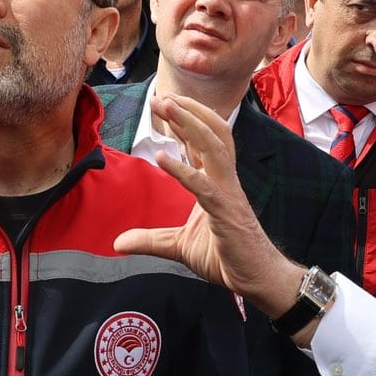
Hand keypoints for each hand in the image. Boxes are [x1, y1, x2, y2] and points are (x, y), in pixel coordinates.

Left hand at [113, 94, 302, 310]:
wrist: (257, 279)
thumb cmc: (227, 258)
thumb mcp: (179, 248)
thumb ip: (151, 241)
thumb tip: (118, 243)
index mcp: (217, 184)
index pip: (201, 144)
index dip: (184, 122)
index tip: (164, 104)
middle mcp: (225, 181)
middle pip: (211, 134)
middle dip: (188, 112)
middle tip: (162, 96)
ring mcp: (228, 194)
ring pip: (214, 147)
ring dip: (191, 124)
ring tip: (168, 107)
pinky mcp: (226, 213)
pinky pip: (204, 186)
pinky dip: (183, 171)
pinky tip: (163, 159)